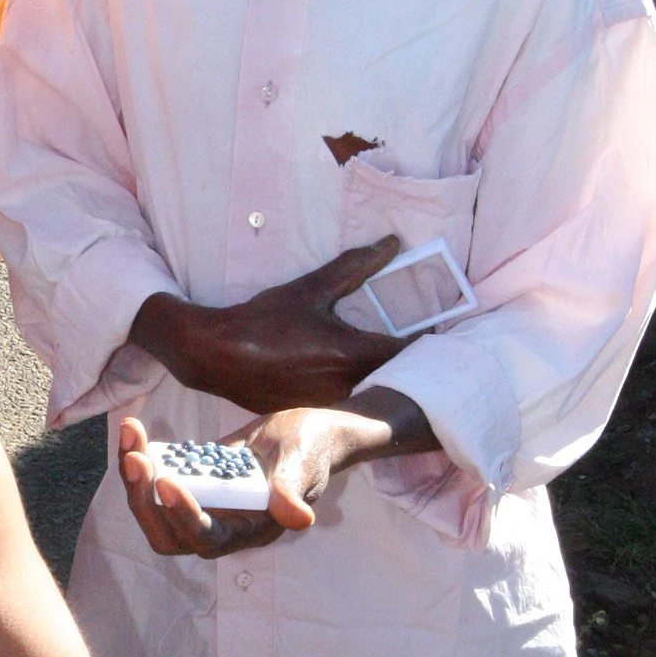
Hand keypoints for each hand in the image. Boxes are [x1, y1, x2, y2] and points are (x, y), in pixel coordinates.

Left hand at [118, 390, 432, 562]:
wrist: (306, 432)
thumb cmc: (311, 449)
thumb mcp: (304, 463)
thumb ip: (293, 491)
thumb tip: (299, 519)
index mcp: (248, 530)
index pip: (205, 537)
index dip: (182, 515)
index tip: (166, 480)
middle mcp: (220, 524)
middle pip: (167, 533)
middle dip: (143, 499)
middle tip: (134, 459)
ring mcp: (201, 503)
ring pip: (153, 507)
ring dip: (134, 476)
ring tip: (130, 434)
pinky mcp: (189, 481)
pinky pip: (153, 479)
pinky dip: (139, 457)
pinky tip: (132, 429)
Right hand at [131, 237, 401, 412]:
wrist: (214, 356)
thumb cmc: (261, 321)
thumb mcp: (309, 290)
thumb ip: (354, 268)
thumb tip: (391, 244)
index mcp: (351, 354)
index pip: (408, 354)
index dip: (428, 344)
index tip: (441, 333)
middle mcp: (346, 386)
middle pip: (391, 377)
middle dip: (405, 362)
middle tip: (416, 344)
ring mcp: (329, 404)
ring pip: (368, 390)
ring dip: (379, 376)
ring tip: (386, 358)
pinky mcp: (311, 412)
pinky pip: (345, 400)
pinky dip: (353, 387)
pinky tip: (346, 375)